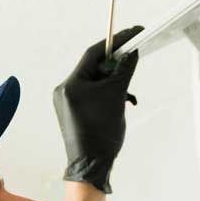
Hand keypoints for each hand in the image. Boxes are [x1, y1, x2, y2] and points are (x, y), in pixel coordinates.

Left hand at [53, 25, 143, 193]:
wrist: (91, 166)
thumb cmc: (101, 134)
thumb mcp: (117, 96)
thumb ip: (124, 70)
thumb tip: (132, 52)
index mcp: (71, 84)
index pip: (94, 53)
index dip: (115, 42)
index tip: (132, 33)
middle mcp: (64, 90)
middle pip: (94, 67)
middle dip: (116, 65)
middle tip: (134, 58)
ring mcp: (67, 102)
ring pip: (95, 82)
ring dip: (114, 83)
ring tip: (128, 94)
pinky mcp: (73, 113)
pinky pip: (92, 95)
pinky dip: (107, 95)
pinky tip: (120, 103)